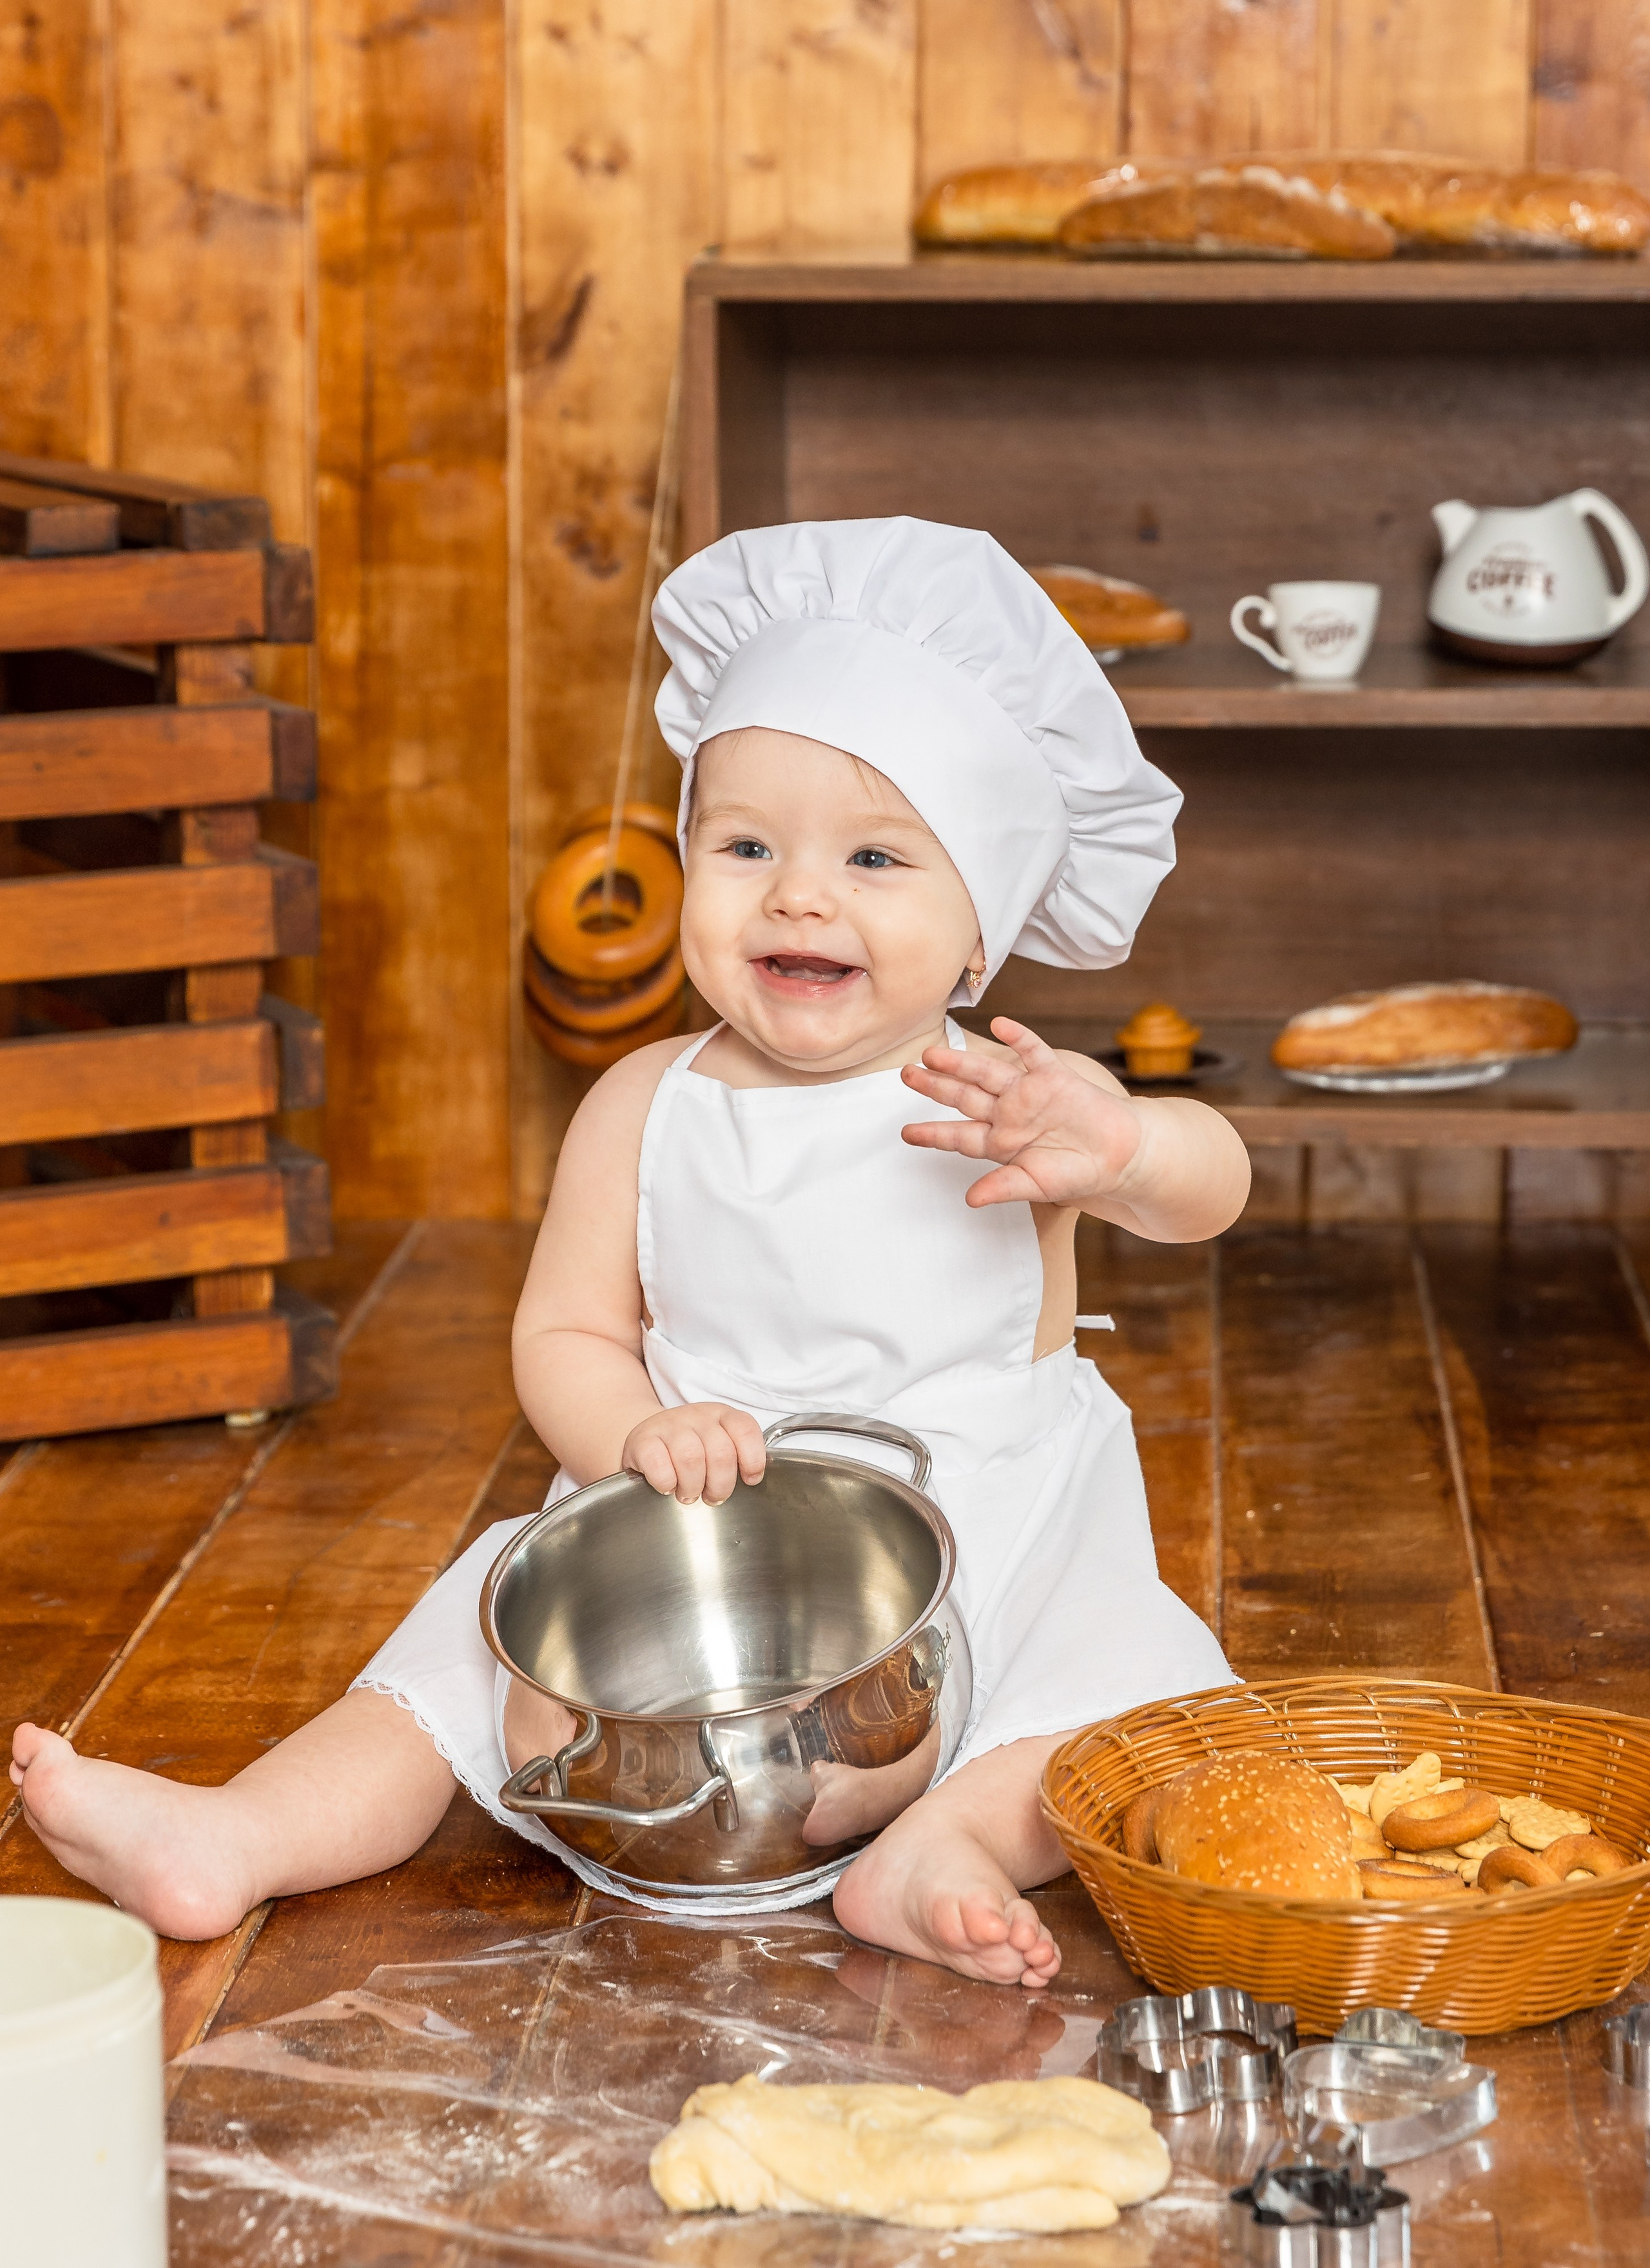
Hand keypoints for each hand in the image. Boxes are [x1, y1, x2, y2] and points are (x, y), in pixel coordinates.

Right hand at [621, 1402, 766, 1503]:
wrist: (646, 1438)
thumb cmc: (688, 1449)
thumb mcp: (715, 1445)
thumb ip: (736, 1456)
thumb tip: (753, 1480)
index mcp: (721, 1415)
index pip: (745, 1429)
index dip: (753, 1459)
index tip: (750, 1480)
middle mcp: (697, 1415)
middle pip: (721, 1453)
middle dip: (720, 1485)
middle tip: (712, 1496)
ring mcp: (668, 1425)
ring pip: (691, 1459)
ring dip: (692, 1487)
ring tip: (689, 1494)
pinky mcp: (642, 1439)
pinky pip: (659, 1465)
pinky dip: (666, 1484)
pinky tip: (667, 1486)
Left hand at [900, 1017, 1143, 1206]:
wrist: (1120, 1156)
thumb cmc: (1078, 1172)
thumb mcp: (1036, 1185)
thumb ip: (1003, 1188)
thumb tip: (970, 1200)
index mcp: (1000, 1142)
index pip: (959, 1136)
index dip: (933, 1134)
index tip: (906, 1133)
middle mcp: (1008, 1113)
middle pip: (964, 1096)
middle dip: (935, 1086)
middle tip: (906, 1074)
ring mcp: (1029, 1092)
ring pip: (987, 1073)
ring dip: (961, 1062)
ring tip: (933, 1053)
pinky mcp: (1054, 1076)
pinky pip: (1033, 1052)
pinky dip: (1018, 1038)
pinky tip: (1000, 1024)